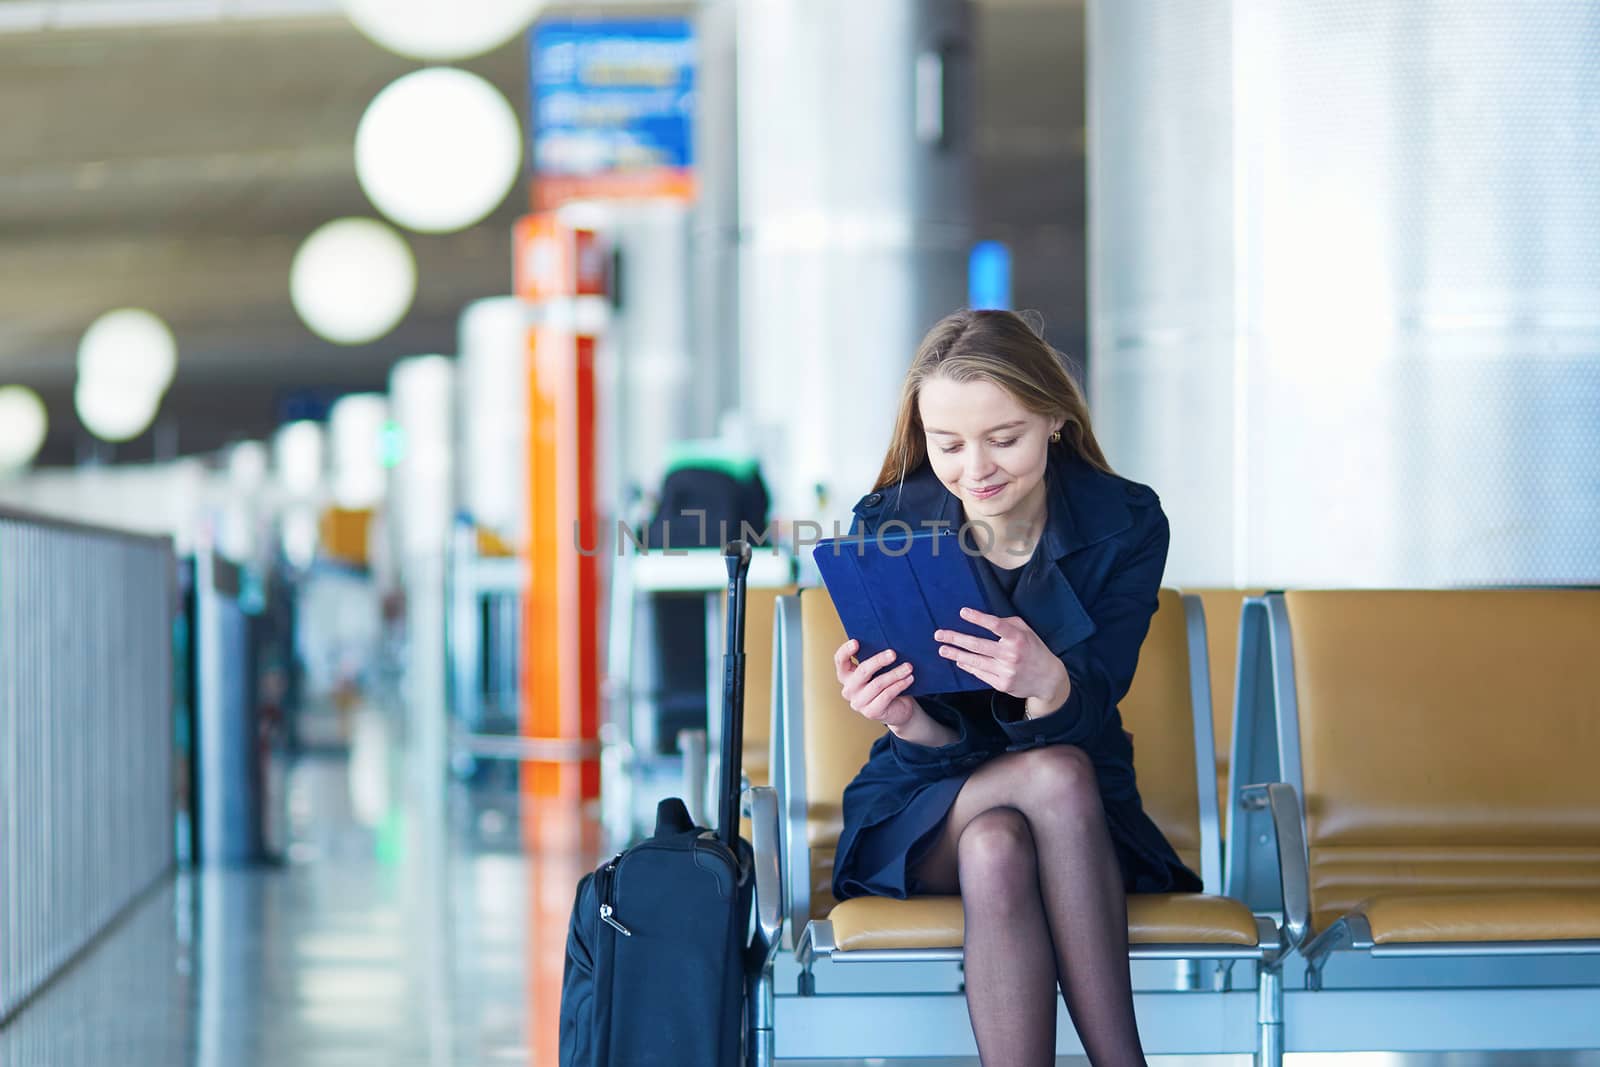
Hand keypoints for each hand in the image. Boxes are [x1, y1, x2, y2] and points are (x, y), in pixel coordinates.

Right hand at [833, 639, 918, 729]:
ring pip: (877, 683)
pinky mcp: (871, 712)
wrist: (897, 709)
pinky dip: (899, 685)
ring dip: (895, 673)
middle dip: (878, 661)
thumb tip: (886, 642)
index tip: (856, 642)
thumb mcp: (877, 671)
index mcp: (846, 676)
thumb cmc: (886, 685)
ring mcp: (858, 702)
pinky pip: (886, 695)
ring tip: (908, 667)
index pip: (840, 661)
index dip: (846, 651)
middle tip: (893, 653)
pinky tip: (908, 679)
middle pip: (862, 671)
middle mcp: (849, 689)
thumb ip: (875, 660)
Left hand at [935, 607, 1072, 718]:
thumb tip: (983, 620)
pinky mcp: (1002, 684)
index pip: (996, 626)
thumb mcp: (1026, 631)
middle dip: (956, 639)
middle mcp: (1011, 655)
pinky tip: (959, 660)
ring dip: (956, 654)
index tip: (963, 612)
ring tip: (942, 649)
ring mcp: (1006, 671)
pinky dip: (968, 666)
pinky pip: (980, 673)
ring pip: (975, 661)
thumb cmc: (1034, 649)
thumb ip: (1007, 624)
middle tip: (939, 634)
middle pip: (978, 645)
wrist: (1048, 679)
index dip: (979, 618)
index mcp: (1018, 638)